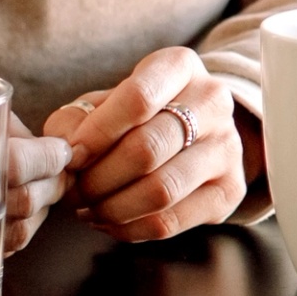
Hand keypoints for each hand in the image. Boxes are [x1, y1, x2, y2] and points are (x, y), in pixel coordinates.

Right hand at [0, 111, 68, 254]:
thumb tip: (32, 141)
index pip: (9, 163)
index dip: (48, 159)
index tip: (62, 151)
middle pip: (15, 206)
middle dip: (49, 189)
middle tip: (59, 174)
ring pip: (3, 240)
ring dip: (34, 220)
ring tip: (40, 196)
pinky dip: (6, 243)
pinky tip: (11, 221)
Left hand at [43, 45, 257, 241]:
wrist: (193, 133)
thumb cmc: (135, 117)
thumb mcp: (103, 103)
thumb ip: (75, 121)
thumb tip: (66, 153)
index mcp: (180, 67)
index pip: (139, 99)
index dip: (97, 133)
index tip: (71, 156)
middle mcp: (213, 102)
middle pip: (147, 149)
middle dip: (98, 178)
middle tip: (73, 191)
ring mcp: (228, 147)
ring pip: (160, 190)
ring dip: (111, 207)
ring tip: (88, 208)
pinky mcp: (230, 190)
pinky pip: (171, 221)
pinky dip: (129, 229)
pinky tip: (110, 221)